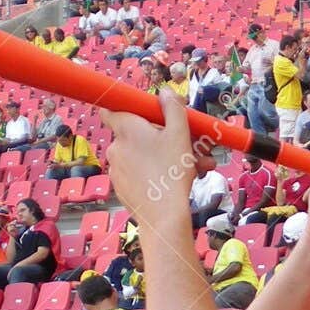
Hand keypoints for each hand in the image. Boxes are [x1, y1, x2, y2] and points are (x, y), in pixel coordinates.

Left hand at [104, 86, 195, 230]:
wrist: (163, 217)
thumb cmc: (172, 173)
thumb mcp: (180, 134)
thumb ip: (173, 108)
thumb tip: (166, 93)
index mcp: (126, 128)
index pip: (111, 108)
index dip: (129, 109)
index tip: (147, 114)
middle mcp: (115, 146)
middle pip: (136, 134)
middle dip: (163, 136)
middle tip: (189, 144)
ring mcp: (116, 169)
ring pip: (142, 155)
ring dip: (166, 156)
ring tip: (197, 166)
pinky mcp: (121, 187)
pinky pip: (138, 173)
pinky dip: (156, 173)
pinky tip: (180, 181)